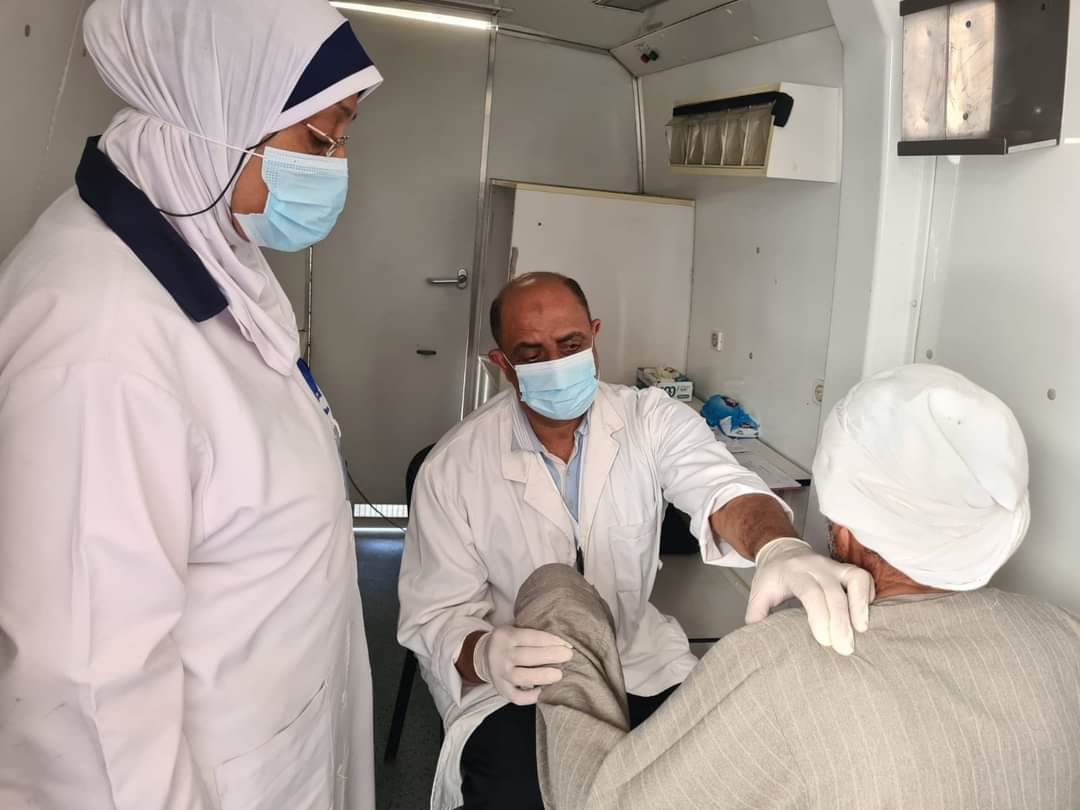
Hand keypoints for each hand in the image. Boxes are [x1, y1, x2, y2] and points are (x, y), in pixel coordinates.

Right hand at [473, 625, 573, 704]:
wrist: (483, 656)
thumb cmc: (509, 642)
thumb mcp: (515, 630)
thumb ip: (533, 636)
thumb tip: (562, 644)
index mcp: (506, 636)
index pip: (531, 637)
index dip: (551, 641)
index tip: (567, 645)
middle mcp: (500, 654)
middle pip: (527, 656)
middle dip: (550, 656)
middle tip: (568, 656)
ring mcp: (499, 673)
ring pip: (521, 677)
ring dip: (542, 676)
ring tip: (559, 675)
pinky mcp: (500, 689)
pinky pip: (515, 696)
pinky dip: (530, 696)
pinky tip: (542, 691)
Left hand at [746, 538, 874, 655]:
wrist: (782, 550)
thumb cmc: (772, 576)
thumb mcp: (758, 593)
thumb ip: (757, 614)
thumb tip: (759, 638)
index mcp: (793, 572)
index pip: (810, 593)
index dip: (820, 617)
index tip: (825, 641)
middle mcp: (816, 566)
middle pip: (834, 592)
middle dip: (841, 622)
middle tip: (845, 648)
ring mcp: (833, 566)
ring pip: (855, 578)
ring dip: (861, 605)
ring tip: (861, 630)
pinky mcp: (846, 568)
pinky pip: (863, 578)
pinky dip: (867, 596)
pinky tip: (864, 616)